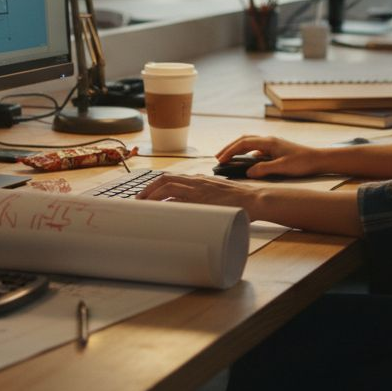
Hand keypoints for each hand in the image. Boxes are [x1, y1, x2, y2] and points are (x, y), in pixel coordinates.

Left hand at [135, 173, 259, 214]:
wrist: (253, 200)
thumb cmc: (238, 201)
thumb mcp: (218, 194)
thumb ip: (204, 197)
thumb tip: (193, 210)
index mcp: (199, 179)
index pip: (172, 177)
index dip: (156, 184)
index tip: (147, 193)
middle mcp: (196, 181)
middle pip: (165, 180)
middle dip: (148, 189)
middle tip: (138, 200)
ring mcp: (198, 190)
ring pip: (167, 188)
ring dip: (152, 196)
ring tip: (142, 206)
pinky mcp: (201, 201)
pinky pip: (178, 201)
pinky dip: (166, 205)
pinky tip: (159, 213)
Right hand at [214, 135, 326, 178]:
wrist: (318, 159)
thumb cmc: (302, 162)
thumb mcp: (282, 167)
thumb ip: (264, 169)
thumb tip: (248, 173)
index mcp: (268, 142)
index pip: (244, 143)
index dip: (230, 151)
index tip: (220, 159)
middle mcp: (269, 140)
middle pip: (244, 140)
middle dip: (230, 148)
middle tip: (218, 158)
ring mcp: (272, 144)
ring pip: (250, 144)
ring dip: (238, 150)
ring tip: (228, 159)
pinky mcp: (275, 150)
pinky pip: (257, 150)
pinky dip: (247, 155)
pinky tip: (246, 164)